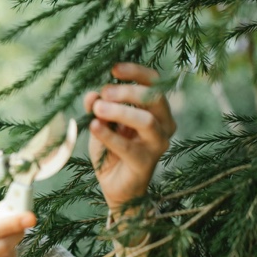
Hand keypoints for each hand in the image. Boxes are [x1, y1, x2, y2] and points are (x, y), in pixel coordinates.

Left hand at [83, 63, 175, 214]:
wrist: (116, 187)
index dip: (135, 72)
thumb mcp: (101, 123)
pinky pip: (127, 146)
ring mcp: (158, 144)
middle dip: (127, 91)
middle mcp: (164, 124)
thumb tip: (92, 94)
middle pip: (154, 98)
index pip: (154, 83)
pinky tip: (94, 126)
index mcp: (156, 110)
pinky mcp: (146, 163)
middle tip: (103, 93)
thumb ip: (97, 107)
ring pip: (146, 120)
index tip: (113, 68)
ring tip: (97, 109)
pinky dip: (108, 134)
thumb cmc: (111, 150)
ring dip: (120, 111)